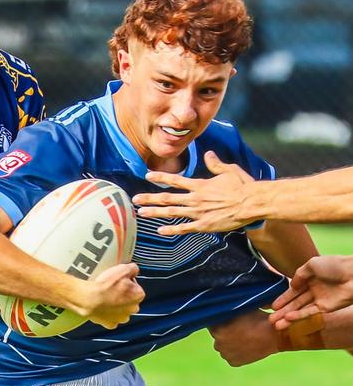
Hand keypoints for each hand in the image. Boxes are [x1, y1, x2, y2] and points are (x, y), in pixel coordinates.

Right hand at [81, 263, 144, 329]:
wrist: (90, 298)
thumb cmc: (106, 286)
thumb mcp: (122, 269)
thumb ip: (133, 268)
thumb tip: (134, 269)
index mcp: (138, 295)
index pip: (135, 287)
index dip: (126, 282)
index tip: (118, 280)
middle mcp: (133, 309)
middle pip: (129, 300)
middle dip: (122, 295)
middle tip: (111, 288)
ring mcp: (122, 318)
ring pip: (121, 310)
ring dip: (116, 305)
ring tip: (105, 297)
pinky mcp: (111, 323)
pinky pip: (110, 318)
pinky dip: (107, 314)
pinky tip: (102, 307)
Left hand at [133, 151, 255, 234]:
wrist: (251, 204)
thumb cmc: (243, 187)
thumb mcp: (229, 171)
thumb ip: (215, 164)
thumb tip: (208, 154)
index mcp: (200, 185)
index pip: (176, 180)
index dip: (161, 177)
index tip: (148, 175)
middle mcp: (195, 198)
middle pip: (167, 198)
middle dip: (149, 198)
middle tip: (134, 200)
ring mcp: (198, 213)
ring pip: (172, 213)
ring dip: (155, 213)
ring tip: (141, 213)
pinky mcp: (204, 225)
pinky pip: (185, 228)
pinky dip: (172, 229)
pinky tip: (160, 231)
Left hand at [209, 310, 276, 365]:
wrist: (274, 336)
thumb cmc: (258, 320)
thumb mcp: (241, 309)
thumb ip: (228, 310)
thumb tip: (220, 305)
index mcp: (218, 330)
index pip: (212, 323)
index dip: (220, 321)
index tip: (228, 319)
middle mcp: (218, 344)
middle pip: (218, 336)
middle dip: (225, 332)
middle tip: (238, 328)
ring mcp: (226, 355)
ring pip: (224, 346)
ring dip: (229, 342)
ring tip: (244, 337)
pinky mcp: (233, 363)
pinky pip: (231, 355)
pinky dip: (236, 351)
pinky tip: (245, 345)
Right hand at [270, 255, 352, 326]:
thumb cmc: (335, 265)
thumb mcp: (312, 264)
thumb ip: (299, 275)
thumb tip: (290, 286)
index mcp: (311, 278)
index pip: (294, 290)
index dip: (283, 298)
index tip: (271, 306)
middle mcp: (314, 290)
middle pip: (295, 302)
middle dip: (282, 311)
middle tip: (270, 319)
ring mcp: (320, 300)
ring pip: (300, 310)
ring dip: (288, 317)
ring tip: (275, 324)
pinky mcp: (326, 309)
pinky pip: (310, 313)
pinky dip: (299, 316)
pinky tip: (288, 318)